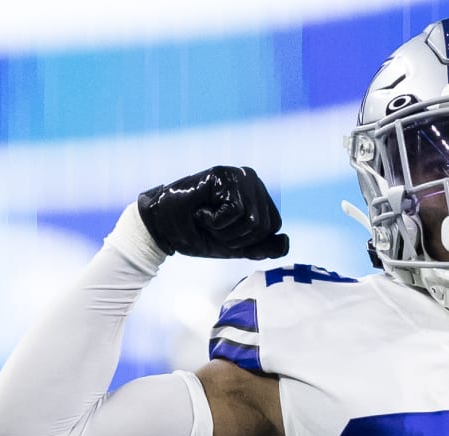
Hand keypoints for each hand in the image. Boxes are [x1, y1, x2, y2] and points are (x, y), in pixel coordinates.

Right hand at [137, 166, 288, 259]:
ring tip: (207, 219)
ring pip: (252, 220)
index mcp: (258, 195)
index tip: (224, 234)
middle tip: (214, 227)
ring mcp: (238, 175)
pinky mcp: (223, 175)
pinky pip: (236, 211)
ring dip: (226, 230)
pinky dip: (216, 221)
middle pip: (264, 225)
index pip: (273, 226)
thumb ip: (262, 247)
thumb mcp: (235, 247)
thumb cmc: (198, 235)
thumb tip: (287, 240)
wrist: (162, 229)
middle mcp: (252, 181)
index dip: (249, 241)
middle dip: (237, 238)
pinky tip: (201, 211)